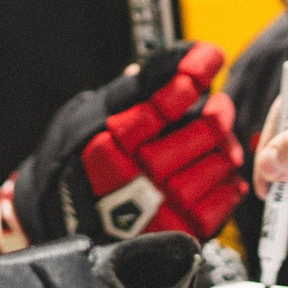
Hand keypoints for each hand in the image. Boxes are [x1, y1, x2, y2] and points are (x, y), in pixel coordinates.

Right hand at [0, 42, 242, 249]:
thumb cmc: (74, 161)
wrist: (59, 218)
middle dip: (218, 113)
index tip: (210, 57)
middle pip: (200, 132)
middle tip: (220, 105)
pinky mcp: (171, 230)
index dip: (195, 72)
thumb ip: (127, 92)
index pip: (166, 99)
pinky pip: (217, 205)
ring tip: (221, 140)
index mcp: (111, 141)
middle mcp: (133, 174)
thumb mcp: (86, 115)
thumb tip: (167, 66)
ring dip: (225, 148)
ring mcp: (154, 205)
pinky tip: (223, 173)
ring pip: (214, 166)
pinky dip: (229, 186)